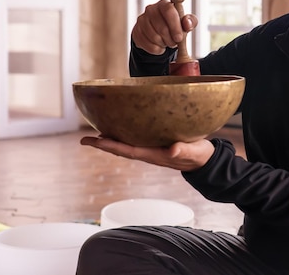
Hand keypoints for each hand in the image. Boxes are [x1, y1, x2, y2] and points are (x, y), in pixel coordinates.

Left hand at [80, 136, 214, 171]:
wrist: (205, 160)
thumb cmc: (199, 156)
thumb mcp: (193, 152)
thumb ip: (183, 150)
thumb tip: (171, 150)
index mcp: (154, 155)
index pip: (127, 150)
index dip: (109, 145)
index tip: (94, 141)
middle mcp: (148, 153)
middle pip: (120, 149)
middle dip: (103, 144)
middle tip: (84, 139)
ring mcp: (151, 149)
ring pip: (125, 145)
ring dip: (110, 140)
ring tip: (96, 133)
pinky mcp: (155, 144)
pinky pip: (134, 140)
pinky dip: (123, 135)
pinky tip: (120, 127)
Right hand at [131, 0, 198, 54]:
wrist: (159, 32)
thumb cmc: (174, 25)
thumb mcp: (185, 23)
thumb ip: (190, 21)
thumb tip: (187, 24)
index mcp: (164, 4)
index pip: (168, 11)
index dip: (175, 26)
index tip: (179, 38)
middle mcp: (150, 9)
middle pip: (161, 27)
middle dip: (170, 39)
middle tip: (174, 43)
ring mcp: (141, 20)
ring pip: (153, 37)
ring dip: (163, 44)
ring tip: (167, 43)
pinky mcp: (136, 31)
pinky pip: (146, 44)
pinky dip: (156, 49)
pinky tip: (159, 46)